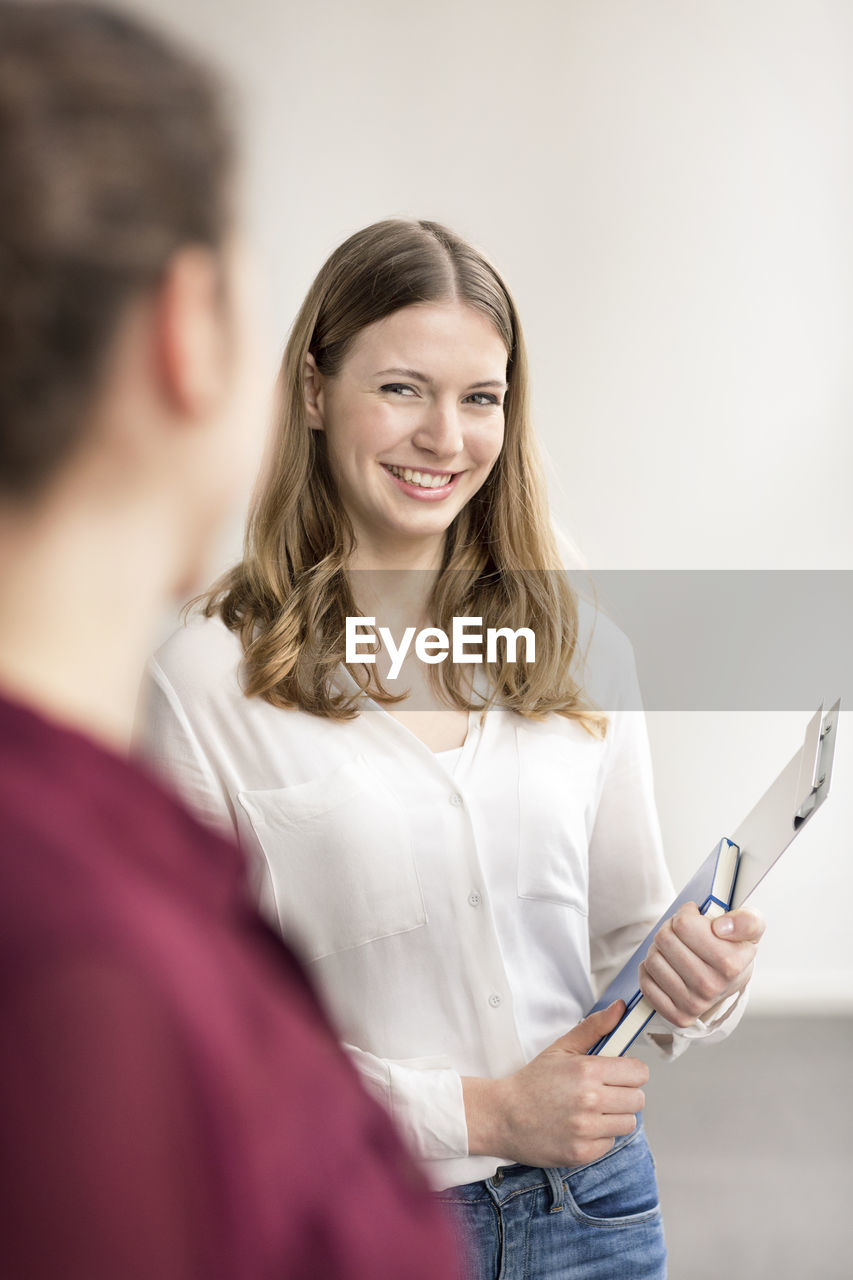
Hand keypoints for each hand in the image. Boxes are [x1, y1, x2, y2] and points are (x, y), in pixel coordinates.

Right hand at [462, 1001, 647, 1166]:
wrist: (503, 1116)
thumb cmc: (533, 1081)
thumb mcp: (561, 1048)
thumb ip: (595, 1027)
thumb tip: (620, 1008)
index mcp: (588, 1071)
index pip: (639, 1072)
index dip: (630, 1071)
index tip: (618, 1074)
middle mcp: (590, 1101)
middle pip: (637, 1099)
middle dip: (624, 1094)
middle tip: (603, 1092)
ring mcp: (587, 1129)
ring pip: (628, 1123)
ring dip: (614, 1117)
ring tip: (592, 1110)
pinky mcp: (583, 1153)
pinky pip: (611, 1143)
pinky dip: (600, 1136)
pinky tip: (581, 1127)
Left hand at [638, 903, 764, 1028]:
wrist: (733, 980)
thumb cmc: (735, 947)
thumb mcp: (751, 926)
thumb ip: (746, 920)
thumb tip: (721, 927)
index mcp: (730, 963)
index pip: (684, 925)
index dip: (686, 914)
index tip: (695, 917)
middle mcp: (713, 987)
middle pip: (665, 939)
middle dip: (670, 928)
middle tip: (681, 932)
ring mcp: (695, 1004)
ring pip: (653, 959)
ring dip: (659, 948)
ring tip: (674, 948)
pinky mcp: (679, 1016)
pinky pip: (646, 984)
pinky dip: (649, 970)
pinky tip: (666, 966)